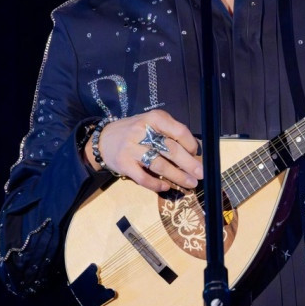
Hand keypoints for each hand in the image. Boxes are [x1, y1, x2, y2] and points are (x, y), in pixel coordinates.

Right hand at [86, 112, 202, 192]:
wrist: (104, 139)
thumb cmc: (135, 131)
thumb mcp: (152, 123)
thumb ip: (170, 133)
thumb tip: (194, 150)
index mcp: (154, 118)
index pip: (179, 131)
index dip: (191, 144)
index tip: (197, 154)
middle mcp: (143, 131)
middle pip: (171, 150)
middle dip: (189, 164)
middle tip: (201, 174)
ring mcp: (132, 148)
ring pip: (160, 165)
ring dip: (178, 176)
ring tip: (190, 184)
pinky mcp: (124, 164)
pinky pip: (143, 178)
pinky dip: (157, 184)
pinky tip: (166, 187)